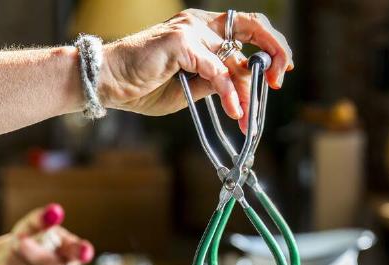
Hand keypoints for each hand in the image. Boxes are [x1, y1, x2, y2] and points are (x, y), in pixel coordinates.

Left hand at [0, 203, 93, 264]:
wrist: (9, 258)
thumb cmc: (28, 238)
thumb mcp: (32, 225)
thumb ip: (42, 219)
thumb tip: (54, 212)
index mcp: (71, 251)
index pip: (79, 252)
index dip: (82, 252)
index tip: (85, 252)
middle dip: (34, 253)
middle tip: (19, 242)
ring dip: (18, 264)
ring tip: (10, 253)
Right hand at [100, 9, 292, 130]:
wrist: (109, 83)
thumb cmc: (144, 86)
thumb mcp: (191, 89)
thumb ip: (215, 83)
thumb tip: (241, 90)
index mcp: (203, 30)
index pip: (247, 30)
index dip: (269, 48)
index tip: (279, 74)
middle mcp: (200, 23)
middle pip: (253, 26)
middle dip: (274, 51)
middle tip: (279, 80)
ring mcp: (191, 29)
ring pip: (235, 57)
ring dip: (247, 90)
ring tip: (247, 116)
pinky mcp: (182, 42)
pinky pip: (216, 70)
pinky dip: (229, 92)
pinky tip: (234, 110)